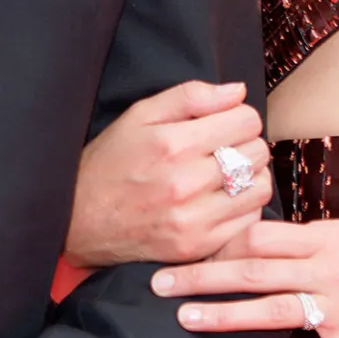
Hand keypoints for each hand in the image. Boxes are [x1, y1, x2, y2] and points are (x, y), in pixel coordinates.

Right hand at [65, 80, 269, 268]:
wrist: (79, 220)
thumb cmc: (111, 162)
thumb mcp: (139, 115)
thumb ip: (190, 96)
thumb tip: (237, 91)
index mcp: (172, 143)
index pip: (246, 120)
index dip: (240, 116)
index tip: (227, 122)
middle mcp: (185, 183)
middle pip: (256, 152)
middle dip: (246, 143)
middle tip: (226, 147)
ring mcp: (192, 219)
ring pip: (259, 187)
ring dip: (250, 175)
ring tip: (227, 173)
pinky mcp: (197, 246)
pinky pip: (248, 221)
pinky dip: (243, 206)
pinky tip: (221, 199)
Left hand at [152, 217, 338, 337]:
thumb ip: (323, 238)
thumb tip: (281, 237)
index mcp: (330, 237)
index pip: (261, 232)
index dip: (219, 238)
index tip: (183, 241)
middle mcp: (330, 269)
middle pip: (253, 268)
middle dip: (202, 273)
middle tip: (157, 278)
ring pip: (272, 309)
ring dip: (224, 314)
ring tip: (183, 317)